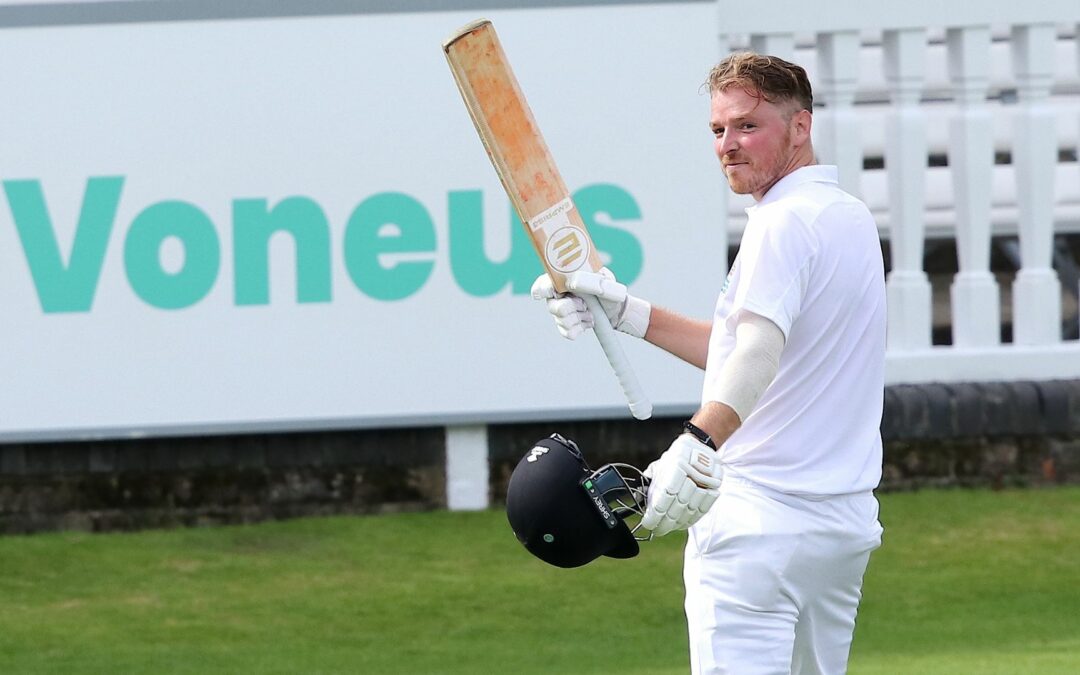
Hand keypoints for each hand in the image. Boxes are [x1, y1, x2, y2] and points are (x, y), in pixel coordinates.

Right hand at [530, 268, 649, 339]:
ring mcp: (560, 312)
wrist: (617, 308)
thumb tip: (573, 284)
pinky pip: (567, 333)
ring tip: (590, 311)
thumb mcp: (604, 279)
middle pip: (553, 307)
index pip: (543, 284)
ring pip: (561, 321)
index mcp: (562, 281)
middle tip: (584, 304)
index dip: (543, 289)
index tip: (553, 292)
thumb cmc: (608, 289)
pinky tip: (588, 321)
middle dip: (572, 307)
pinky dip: (581, 328)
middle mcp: (557, 296)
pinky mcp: (567, 327)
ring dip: (580, 317)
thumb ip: (588, 278)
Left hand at [640, 434, 720, 535]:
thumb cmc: (675, 458)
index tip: (648, 523)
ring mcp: (706, 481)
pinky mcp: (715, 487)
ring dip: (677, 523)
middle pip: (677, 507)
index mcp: (676, 465)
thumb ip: (649, 484)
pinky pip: (703, 509)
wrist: (699, 446)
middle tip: (657, 530)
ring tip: (669, 527)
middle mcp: (692, 473)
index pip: (664, 497)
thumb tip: (638, 501)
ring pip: (690, 510)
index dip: (655, 515)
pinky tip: (682, 524)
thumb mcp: (659, 467)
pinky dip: (691, 520)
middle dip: (665, 523)